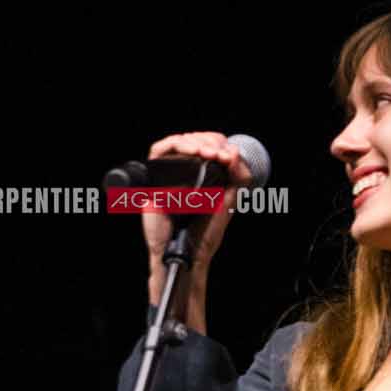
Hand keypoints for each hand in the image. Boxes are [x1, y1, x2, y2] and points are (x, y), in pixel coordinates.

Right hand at [140, 131, 252, 309]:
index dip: (216, 141)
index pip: (205, 143)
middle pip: (191, 139)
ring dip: (195, 141)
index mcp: (200, 175)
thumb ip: (238, 176)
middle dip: (208, 140)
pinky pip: (158, 151)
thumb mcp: (230, 200)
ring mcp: (167, 176)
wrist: (189, 251)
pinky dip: (176, 145)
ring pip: (176, 142)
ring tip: (210, 153)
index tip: (228, 153)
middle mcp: (182, 173)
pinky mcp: (153, 182)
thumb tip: (233, 151)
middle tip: (220, 154)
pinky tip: (194, 152)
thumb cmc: (206, 231)